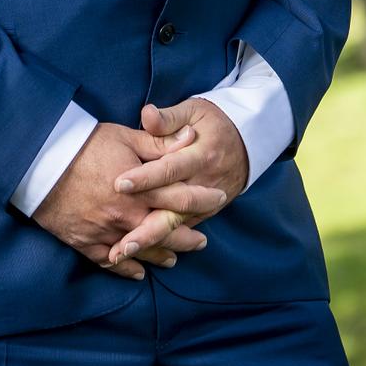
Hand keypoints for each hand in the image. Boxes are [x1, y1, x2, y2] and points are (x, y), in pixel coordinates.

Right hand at [33, 121, 224, 278]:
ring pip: (142, 251)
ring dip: (162, 256)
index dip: (204, 200)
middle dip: (187, 238)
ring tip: (175, 259)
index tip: (219, 199)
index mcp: (140, 189)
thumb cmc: (83, 144)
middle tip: (202, 242)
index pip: (182, 198)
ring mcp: (106, 232)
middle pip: (166, 232)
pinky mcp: (84, 242)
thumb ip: (159, 143)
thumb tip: (191, 137)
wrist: (38, 162)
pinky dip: (127, 269)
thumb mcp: (124, 137)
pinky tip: (138, 272)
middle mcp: (126, 216)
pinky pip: (111, 262)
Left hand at [102, 97, 249, 265]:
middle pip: (174, 208)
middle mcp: (205, 183)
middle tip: (120, 241)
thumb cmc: (212, 122)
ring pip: (177, 225)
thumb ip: (169, 118)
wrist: (247, 140)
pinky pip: (183, 230)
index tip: (119, 184)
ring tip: (121, 254)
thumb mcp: (193, 110)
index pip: (170, 169)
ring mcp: (207, 202)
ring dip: (150, 242)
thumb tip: (147, 114)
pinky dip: (161, 244)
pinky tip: (138, 254)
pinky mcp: (206, 212)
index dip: (145, 177)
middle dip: (146, 227)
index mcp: (201, 154)